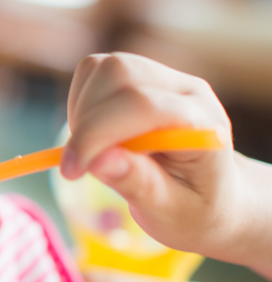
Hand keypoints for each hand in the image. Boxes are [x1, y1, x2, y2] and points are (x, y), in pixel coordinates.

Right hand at [61, 52, 238, 258]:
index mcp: (203, 123)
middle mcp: (185, 89)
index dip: (97, 133)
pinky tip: (94, 135)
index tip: (71, 171)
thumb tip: (97, 160)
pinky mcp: (137, 75)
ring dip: (81, 112)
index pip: (143, 105)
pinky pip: (93, 71)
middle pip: (119, 74)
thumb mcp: (172, 212)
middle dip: (86, 121)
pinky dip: (80, 103)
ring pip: (101, 68)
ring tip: (93, 152)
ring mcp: (161, 77)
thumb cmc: (193, 209)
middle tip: (80, 166)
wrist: (209, 195)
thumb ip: (138, 184)